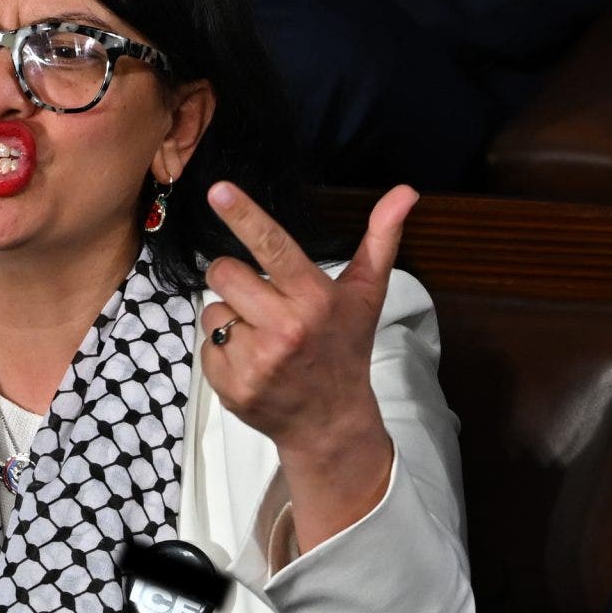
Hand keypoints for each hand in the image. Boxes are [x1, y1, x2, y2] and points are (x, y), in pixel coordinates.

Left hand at [201, 182, 411, 551]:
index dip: (244, 215)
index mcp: (315, 299)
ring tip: (263, 338)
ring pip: (213, 310)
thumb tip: (406, 191)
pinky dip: (223, 351)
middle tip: (262, 300)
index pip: (273, 247)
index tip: (218, 190)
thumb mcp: (366, 295)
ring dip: (231, 318)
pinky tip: (252, 362)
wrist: (330, 422)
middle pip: (224, 272)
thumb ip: (381, 239)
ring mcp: (256, 360)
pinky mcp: (232, 385)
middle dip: (235, 279)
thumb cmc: (345, 348)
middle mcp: (285, 328)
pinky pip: (206, 345)